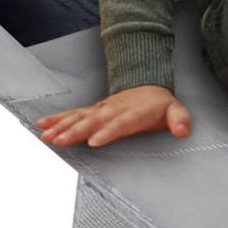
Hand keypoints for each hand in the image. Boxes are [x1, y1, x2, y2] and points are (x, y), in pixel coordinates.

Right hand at [34, 85, 191, 148]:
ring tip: (48, 137)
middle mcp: (113, 110)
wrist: (148, 87)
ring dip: (62, 127)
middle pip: (93, 121)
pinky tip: (43, 125)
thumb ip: (180, 120)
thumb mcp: (176, 110)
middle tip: (61, 141)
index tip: (95, 140)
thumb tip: (183, 130)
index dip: (107, 131)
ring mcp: (101, 110)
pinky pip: (73, 114)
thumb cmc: (160, 105)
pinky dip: (58, 119)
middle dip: (76, 131)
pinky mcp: (93, 111)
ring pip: (79, 117)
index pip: (119, 123)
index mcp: (133, 113)